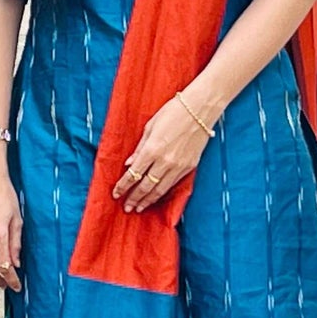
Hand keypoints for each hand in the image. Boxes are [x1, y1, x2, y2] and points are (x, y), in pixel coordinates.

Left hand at [112, 91, 214, 213]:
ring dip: (148, 200)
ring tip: (139, 207)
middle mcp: (164, 161)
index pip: (133, 174)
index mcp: (152, 149)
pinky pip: (172, 185)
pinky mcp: (189, 167)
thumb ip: (140, 148)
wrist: (200, 109)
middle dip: (134, 198)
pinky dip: (162, 193)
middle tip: (126, 207)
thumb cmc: (173, 112)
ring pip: (160, 190)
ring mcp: (178, 166)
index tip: (116, 194)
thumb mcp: (151, 126)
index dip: (123, 186)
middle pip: (145, 186)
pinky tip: (156, 197)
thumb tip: (129, 164)